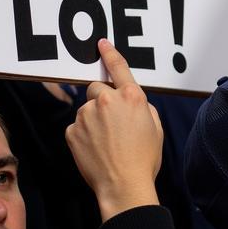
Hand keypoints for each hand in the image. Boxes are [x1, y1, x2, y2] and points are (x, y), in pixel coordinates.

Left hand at [66, 38, 162, 221]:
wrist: (123, 185)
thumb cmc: (144, 158)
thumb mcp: (155, 126)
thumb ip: (143, 107)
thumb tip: (132, 102)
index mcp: (132, 96)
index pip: (118, 67)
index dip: (109, 53)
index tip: (100, 43)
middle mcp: (107, 100)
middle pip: (97, 89)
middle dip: (101, 100)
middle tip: (110, 122)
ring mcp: (87, 115)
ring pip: (86, 110)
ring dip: (92, 120)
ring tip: (104, 142)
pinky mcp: (72, 132)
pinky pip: (76, 127)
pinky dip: (82, 135)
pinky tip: (93, 150)